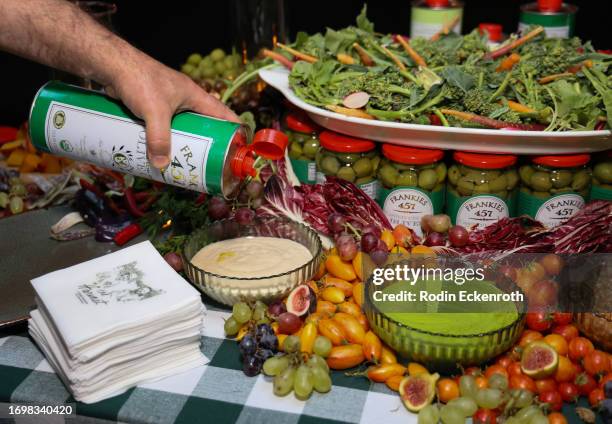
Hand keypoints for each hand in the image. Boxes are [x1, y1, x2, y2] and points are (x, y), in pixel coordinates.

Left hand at [105, 56, 238, 168]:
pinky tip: (159, 152)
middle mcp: (184, 100)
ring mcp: (168, 103)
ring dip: (183, 142)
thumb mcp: (154, 112)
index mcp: (195, 96)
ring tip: (185, 162)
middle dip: (207, 143)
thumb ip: (159, 138)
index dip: (234, 129)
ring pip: (182, 127)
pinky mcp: (152, 107)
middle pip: (203, 125)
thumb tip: (162, 165)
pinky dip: (163, 139)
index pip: (223, 113)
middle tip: (210, 162)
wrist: (112, 65)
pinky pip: (163, 127)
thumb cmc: (140, 79)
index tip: (240, 147)